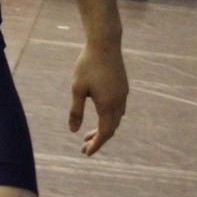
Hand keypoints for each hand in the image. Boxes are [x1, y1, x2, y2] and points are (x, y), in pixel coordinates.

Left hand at [69, 39, 127, 155]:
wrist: (105, 43)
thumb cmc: (87, 65)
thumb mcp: (77, 89)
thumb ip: (76, 111)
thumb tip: (73, 131)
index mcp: (107, 105)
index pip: (104, 133)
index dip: (96, 145)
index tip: (86, 152)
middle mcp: (119, 102)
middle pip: (111, 128)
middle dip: (98, 139)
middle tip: (83, 145)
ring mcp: (123, 94)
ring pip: (116, 118)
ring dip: (104, 128)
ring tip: (89, 132)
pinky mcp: (123, 86)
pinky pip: (119, 109)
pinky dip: (109, 117)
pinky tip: (101, 114)